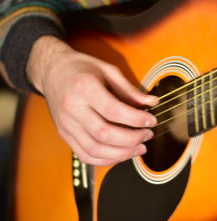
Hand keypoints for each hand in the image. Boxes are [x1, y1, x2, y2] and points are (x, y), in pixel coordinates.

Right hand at [27, 36, 157, 164]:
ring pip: (95, 149)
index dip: (136, 119)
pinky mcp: (64, 134)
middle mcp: (72, 108)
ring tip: (139, 148)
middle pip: (104, 134)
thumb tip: (152, 102)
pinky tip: (121, 154)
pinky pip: (84, 155)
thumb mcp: (108, 70)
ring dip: (121, 154)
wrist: (52, 71)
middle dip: (132, 139)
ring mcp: (66, 124)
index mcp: (84, 88)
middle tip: (147, 135)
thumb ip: (130, 89)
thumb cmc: (82, 68)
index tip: (151, 121)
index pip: (114, 110)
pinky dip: (105, 160)